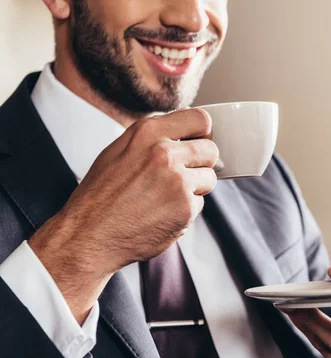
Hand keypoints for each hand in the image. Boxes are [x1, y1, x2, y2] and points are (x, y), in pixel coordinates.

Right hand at [29, 108, 217, 321]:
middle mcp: (165, 153)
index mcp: (148, 132)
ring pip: (209, 178)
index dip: (203, 134)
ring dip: (195, 188)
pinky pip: (199, 204)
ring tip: (166, 197)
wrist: (89, 235)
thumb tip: (184, 129)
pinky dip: (186, 211)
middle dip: (201, 163)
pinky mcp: (185, 207)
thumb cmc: (100, 195)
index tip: (197, 143)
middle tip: (182, 176)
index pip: (200, 119)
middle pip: (211, 150)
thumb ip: (153, 138)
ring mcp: (178, 181)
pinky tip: (162, 214)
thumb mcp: (119, 150)